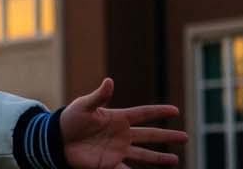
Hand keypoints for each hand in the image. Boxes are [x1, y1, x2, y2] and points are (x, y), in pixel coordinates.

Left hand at [61, 77, 187, 167]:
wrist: (56, 139)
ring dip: (159, 158)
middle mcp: (121, 134)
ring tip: (175, 160)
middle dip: (167, 136)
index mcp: (117, 118)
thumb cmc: (69, 119)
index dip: (158, 112)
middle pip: (149, 135)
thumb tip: (109, 81)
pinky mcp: (110, 164)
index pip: (143, 114)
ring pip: (144, 155)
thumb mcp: (83, 106)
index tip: (176, 111)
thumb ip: (98, 96)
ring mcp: (117, 150)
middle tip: (186, 137)